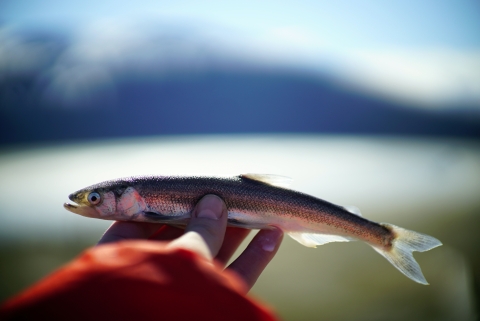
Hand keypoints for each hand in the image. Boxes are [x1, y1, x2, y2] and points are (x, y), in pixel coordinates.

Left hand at [97, 194, 282, 291]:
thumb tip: (214, 203)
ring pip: (217, 254)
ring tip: (262, 210)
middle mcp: (157, 272)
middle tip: (234, 194)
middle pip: (188, 234)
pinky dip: (256, 256)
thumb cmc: (161, 294)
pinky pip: (237, 275)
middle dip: (213, 214)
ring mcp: (186, 289)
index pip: (146, 219)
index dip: (169, 200)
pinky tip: (273, 235)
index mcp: (132, 256)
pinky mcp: (212, 303)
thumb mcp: (182, 254)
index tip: (192, 187)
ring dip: (241, 232)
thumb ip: (201, 229)